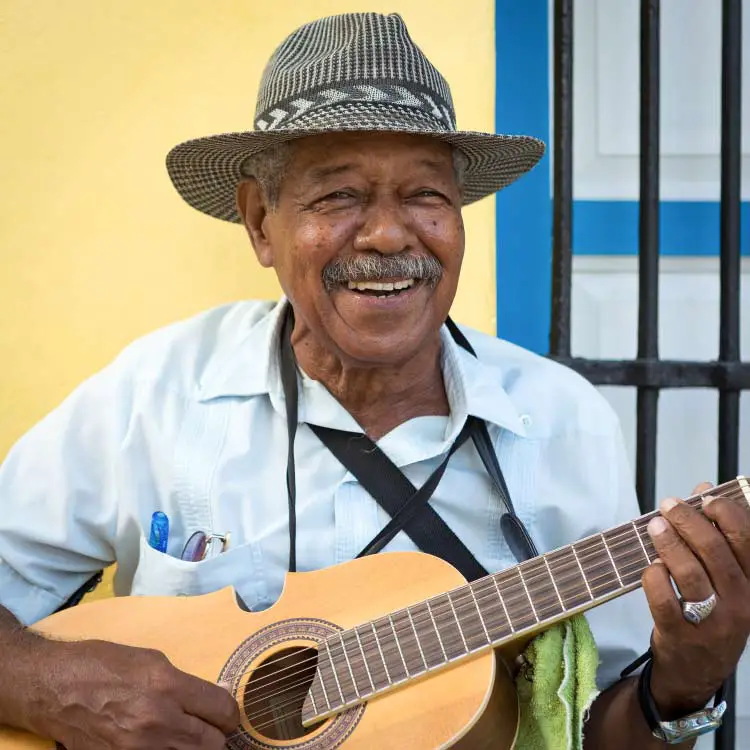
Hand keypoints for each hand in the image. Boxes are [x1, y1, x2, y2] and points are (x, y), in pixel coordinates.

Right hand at [40, 639, 238, 748]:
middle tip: (208, 729)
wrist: (53, 688)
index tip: (225, 715)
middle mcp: (156, 721)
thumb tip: (221, 694)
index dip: (230, 714)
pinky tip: (164, 746)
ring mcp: (136, 749)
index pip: (222, 709)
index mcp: (167, 685)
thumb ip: (188, 682)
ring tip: (187, 738)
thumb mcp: (153, 660)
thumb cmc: (103, 664)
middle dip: (216, 736)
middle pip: (213, 744)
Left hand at [643, 481, 749, 717]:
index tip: (704, 497)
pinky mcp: (679, 634)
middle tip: (668, 505)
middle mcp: (738, 604)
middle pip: (715, 552)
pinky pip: (663, 599)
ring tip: (655, 526)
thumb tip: (703, 488)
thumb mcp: (725, 580)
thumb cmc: (710, 615)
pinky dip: (653, 577)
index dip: (726, 513)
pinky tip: (650, 566)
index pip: (747, 541)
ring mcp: (710, 622)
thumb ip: (717, 534)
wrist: (695, 673)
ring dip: (669, 544)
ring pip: (690, 574)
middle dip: (689, 521)